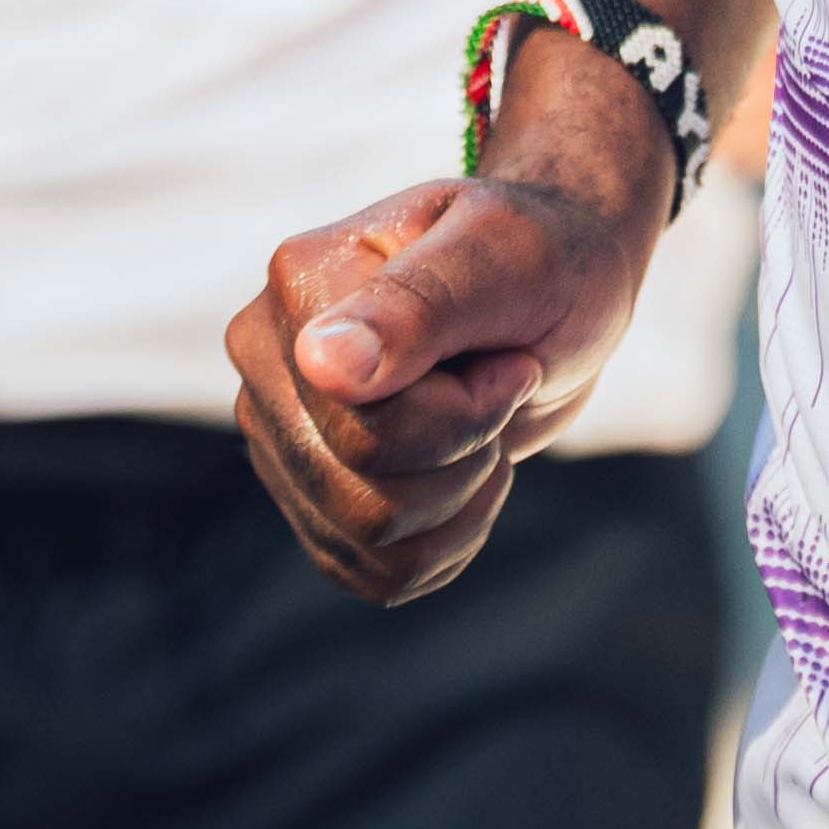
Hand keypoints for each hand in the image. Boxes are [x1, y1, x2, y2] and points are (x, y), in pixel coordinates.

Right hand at [228, 175, 641, 603]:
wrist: (559, 284)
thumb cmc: (541, 255)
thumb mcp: (505, 258)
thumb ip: (416, 304)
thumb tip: (322, 363)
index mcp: (299, 284)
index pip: (364, 425)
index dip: (464, 413)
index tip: (510, 357)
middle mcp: (269, 360)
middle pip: (363, 495)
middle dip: (467, 454)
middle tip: (502, 384)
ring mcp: (283, 432)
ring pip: (367, 540)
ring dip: (463, 498)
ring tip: (487, 424)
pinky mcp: (312, 493)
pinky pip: (375, 573)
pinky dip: (449, 540)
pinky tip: (473, 473)